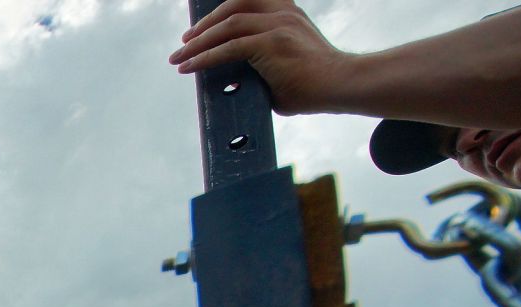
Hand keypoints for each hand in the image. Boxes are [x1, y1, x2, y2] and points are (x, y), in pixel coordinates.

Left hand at [169, 0, 354, 114]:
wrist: (340, 84)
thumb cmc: (314, 83)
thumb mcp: (283, 64)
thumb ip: (259, 63)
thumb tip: (233, 79)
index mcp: (287, 12)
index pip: (248, 1)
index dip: (221, 11)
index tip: (202, 28)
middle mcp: (282, 12)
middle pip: (234, 6)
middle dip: (205, 24)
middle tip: (186, 41)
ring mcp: (277, 25)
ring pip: (228, 25)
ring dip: (199, 41)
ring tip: (181, 56)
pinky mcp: (272, 43)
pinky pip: (229, 48)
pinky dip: (205, 57)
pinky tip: (190, 66)